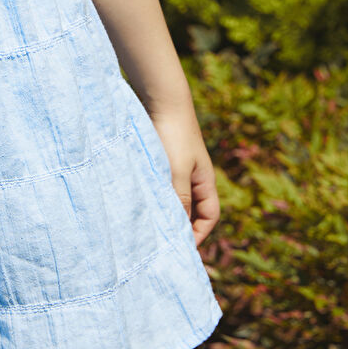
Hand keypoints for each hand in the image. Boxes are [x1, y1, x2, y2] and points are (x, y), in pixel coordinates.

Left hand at [148, 106, 220, 248]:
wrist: (162, 98)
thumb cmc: (173, 135)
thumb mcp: (177, 171)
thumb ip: (180, 200)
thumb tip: (179, 229)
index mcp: (205, 181)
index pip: (208, 216)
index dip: (199, 234)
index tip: (182, 250)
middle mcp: (193, 176)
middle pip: (191, 209)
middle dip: (180, 226)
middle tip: (162, 245)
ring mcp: (176, 166)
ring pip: (173, 197)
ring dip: (164, 211)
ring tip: (148, 228)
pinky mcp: (160, 158)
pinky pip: (159, 184)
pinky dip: (153, 195)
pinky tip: (139, 202)